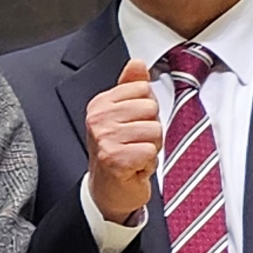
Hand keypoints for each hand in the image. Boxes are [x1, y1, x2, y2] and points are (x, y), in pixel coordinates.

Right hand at [84, 58, 160, 224]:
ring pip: (154, 130)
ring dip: (151, 149)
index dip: (147, 110)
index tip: (133, 126)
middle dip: (151, 130)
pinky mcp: (113, 159)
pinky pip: (150, 151)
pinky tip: (134, 169)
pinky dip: (148, 164)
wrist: (108, 191)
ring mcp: (104, 138)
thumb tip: (137, 62)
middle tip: (135, 144)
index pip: (144, 89)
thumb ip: (131, 86)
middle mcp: (97, 119)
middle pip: (151, 108)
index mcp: (100, 103)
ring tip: (135, 156)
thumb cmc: (118, 152)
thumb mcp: (125, 115)